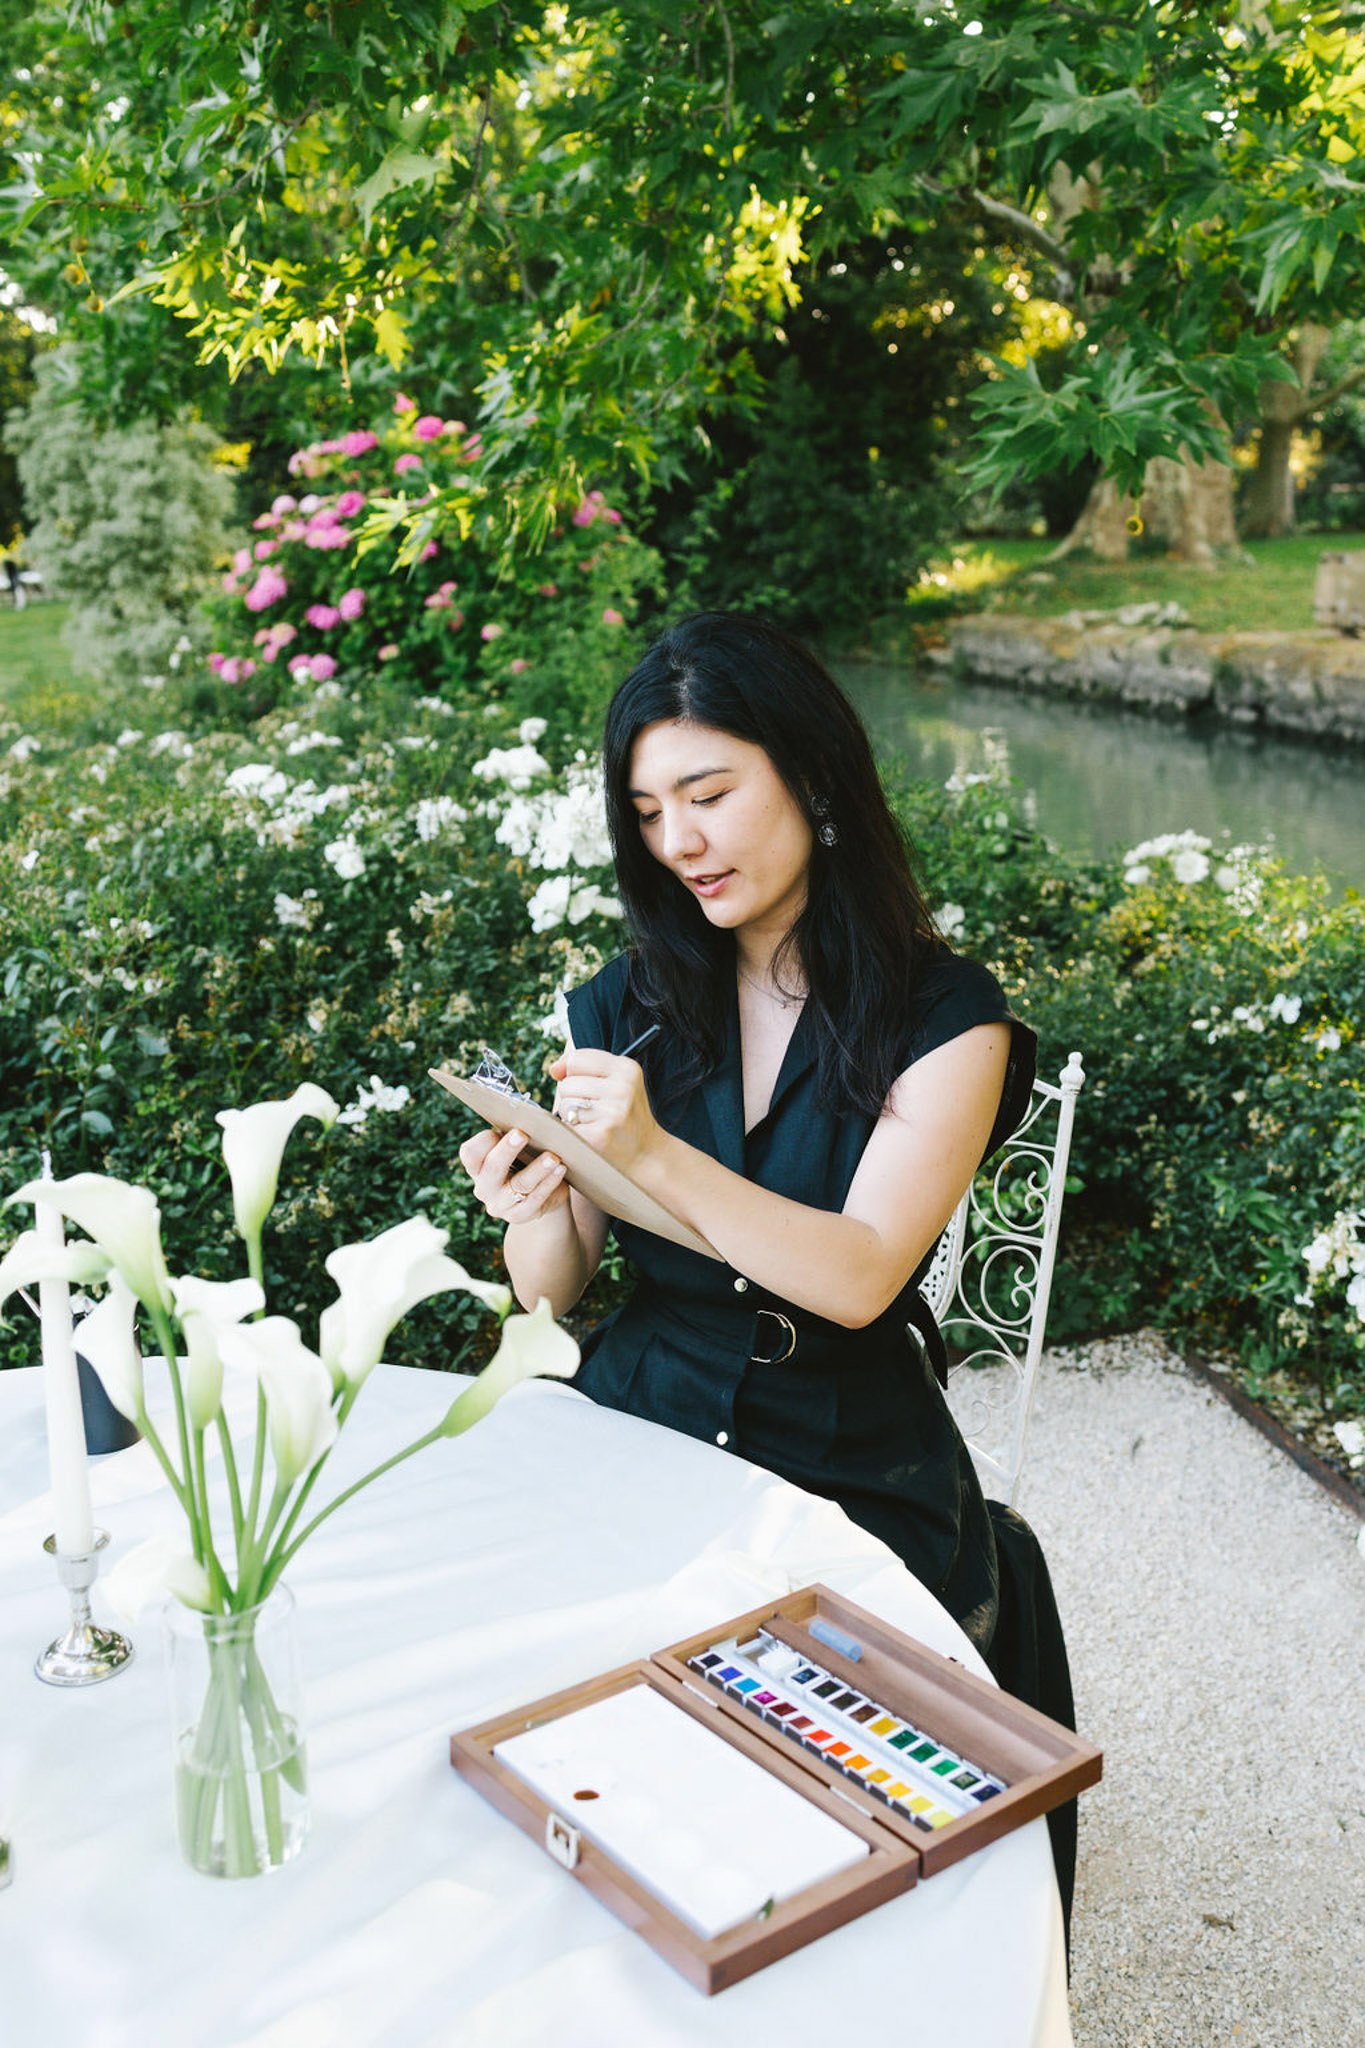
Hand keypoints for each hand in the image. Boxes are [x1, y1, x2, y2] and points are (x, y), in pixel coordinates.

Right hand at [458, 1127, 567, 1224]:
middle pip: (493, 1168)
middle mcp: (484, 1187)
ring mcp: (500, 1204)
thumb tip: (531, 1121)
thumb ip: (515, 1136)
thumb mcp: (517, 1149)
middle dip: (507, 1150)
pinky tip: (560, 1169)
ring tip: (553, 1156)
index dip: (482, 1141)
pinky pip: (537, 1198)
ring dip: (538, 1168)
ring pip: (520, 1184)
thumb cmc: (525, 1161)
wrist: (539, 1195)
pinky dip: (550, 1182)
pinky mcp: (520, 1215)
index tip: (497, 1129)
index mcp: (477, 1166)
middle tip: (522, 1134)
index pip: (470, 1153)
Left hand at [549, 1049, 658, 1169]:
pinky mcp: (599, 1135)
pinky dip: (573, 1132)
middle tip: (595, 1110)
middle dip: (573, 1098)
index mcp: (626, 1068)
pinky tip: (591, 1135)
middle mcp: (622, 1088)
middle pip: (566, 1084)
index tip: (583, 1086)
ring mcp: (611, 1112)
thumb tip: (554, 1069)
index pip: (576, 1059)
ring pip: (564, 1105)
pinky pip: (566, 1126)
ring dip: (571, 1116)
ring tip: (594, 1122)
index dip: (572, 1073)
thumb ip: (583, 1066)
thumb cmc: (624, 1114)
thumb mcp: (616, 1080)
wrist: (646, 1152)